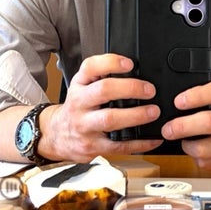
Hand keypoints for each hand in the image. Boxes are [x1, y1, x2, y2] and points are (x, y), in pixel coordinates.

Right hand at [38, 54, 163, 161]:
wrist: (57, 135)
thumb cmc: (77, 108)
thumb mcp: (82, 86)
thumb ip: (101, 75)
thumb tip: (134, 68)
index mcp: (79, 85)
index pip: (90, 67)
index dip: (111, 63)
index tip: (129, 64)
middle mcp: (79, 103)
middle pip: (103, 91)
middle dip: (129, 88)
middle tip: (149, 90)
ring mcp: (85, 126)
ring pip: (109, 119)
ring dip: (135, 115)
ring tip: (153, 112)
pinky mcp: (92, 146)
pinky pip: (118, 146)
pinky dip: (139, 143)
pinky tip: (153, 138)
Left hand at [160, 81, 210, 170]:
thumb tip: (179, 103)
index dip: (195, 96)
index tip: (178, 101)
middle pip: (209, 123)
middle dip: (182, 126)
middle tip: (168, 129)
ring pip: (206, 149)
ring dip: (187, 146)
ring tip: (184, 140)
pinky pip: (209, 163)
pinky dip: (198, 157)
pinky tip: (198, 150)